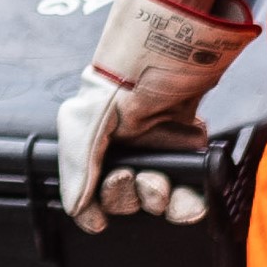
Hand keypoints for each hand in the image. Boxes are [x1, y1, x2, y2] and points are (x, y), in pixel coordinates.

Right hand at [56, 0, 254, 225]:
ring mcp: (159, 155)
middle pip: (126, 202)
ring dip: (159, 201)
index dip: (101, 203)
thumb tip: (79, 211)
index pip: (94, 196)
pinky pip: (188, 192)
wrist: (172, 55)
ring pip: (158, 202)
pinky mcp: (189, 154)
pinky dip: (188, 203)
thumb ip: (77, 166)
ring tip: (160, 182)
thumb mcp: (82, 121)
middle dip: (128, 196)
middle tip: (133, 176)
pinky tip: (190, 201)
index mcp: (95, 149)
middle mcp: (126, 154)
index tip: (104, 202)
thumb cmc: (122, 80)